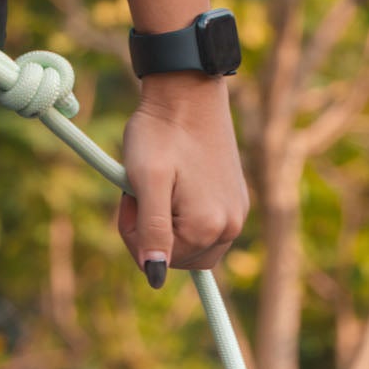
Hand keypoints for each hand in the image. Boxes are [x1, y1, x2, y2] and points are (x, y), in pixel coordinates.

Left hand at [115, 73, 249, 285]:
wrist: (188, 91)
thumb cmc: (160, 132)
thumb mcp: (146, 181)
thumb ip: (151, 231)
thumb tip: (155, 277)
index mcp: (206, 226)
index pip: (159, 262)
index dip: (135, 234)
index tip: (130, 197)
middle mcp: (230, 226)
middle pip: (180, 260)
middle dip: (154, 235)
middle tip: (142, 193)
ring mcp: (237, 213)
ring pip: (194, 246)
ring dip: (171, 227)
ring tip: (160, 187)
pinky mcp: (237, 200)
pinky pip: (208, 227)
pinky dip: (186, 214)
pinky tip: (178, 183)